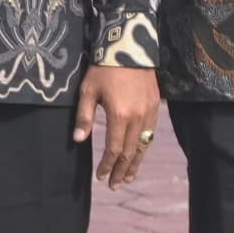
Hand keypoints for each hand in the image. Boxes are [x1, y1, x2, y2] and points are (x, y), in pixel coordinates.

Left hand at [76, 62, 162, 186]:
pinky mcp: (155, 106)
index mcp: (119, 116)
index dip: (107, 165)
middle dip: (122, 171)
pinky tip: (139, 154)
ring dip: (135, 163)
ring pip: (143, 145)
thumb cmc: (104, 68)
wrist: (128, 46)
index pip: (113, 149)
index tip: (101, 177)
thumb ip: (84, 118)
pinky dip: (144, 148)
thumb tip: (78, 141)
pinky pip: (151, 133)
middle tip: (115, 185)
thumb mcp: (88, 91)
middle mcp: (137, 118)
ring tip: (128, 177)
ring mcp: (149, 112)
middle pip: (130, 152)